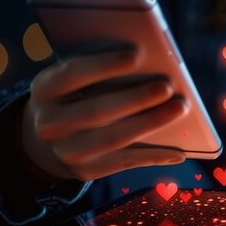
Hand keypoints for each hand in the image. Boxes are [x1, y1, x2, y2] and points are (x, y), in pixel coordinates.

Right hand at [21, 50, 187, 181]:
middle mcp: (49, 123)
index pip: (73, 74)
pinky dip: (155, 155)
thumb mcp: (73, 79)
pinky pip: (125, 163)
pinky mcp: (86, 171)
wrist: (47, 139)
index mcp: (45, 90)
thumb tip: (146, 60)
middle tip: (167, 86)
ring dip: (151, 123)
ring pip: (115, 138)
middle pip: (97, 110)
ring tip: (180, 108)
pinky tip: (179, 150)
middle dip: (135, 98)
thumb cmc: (74, 94)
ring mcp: (66, 151)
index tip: (137, 54)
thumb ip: (98, 69)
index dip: (105, 64)